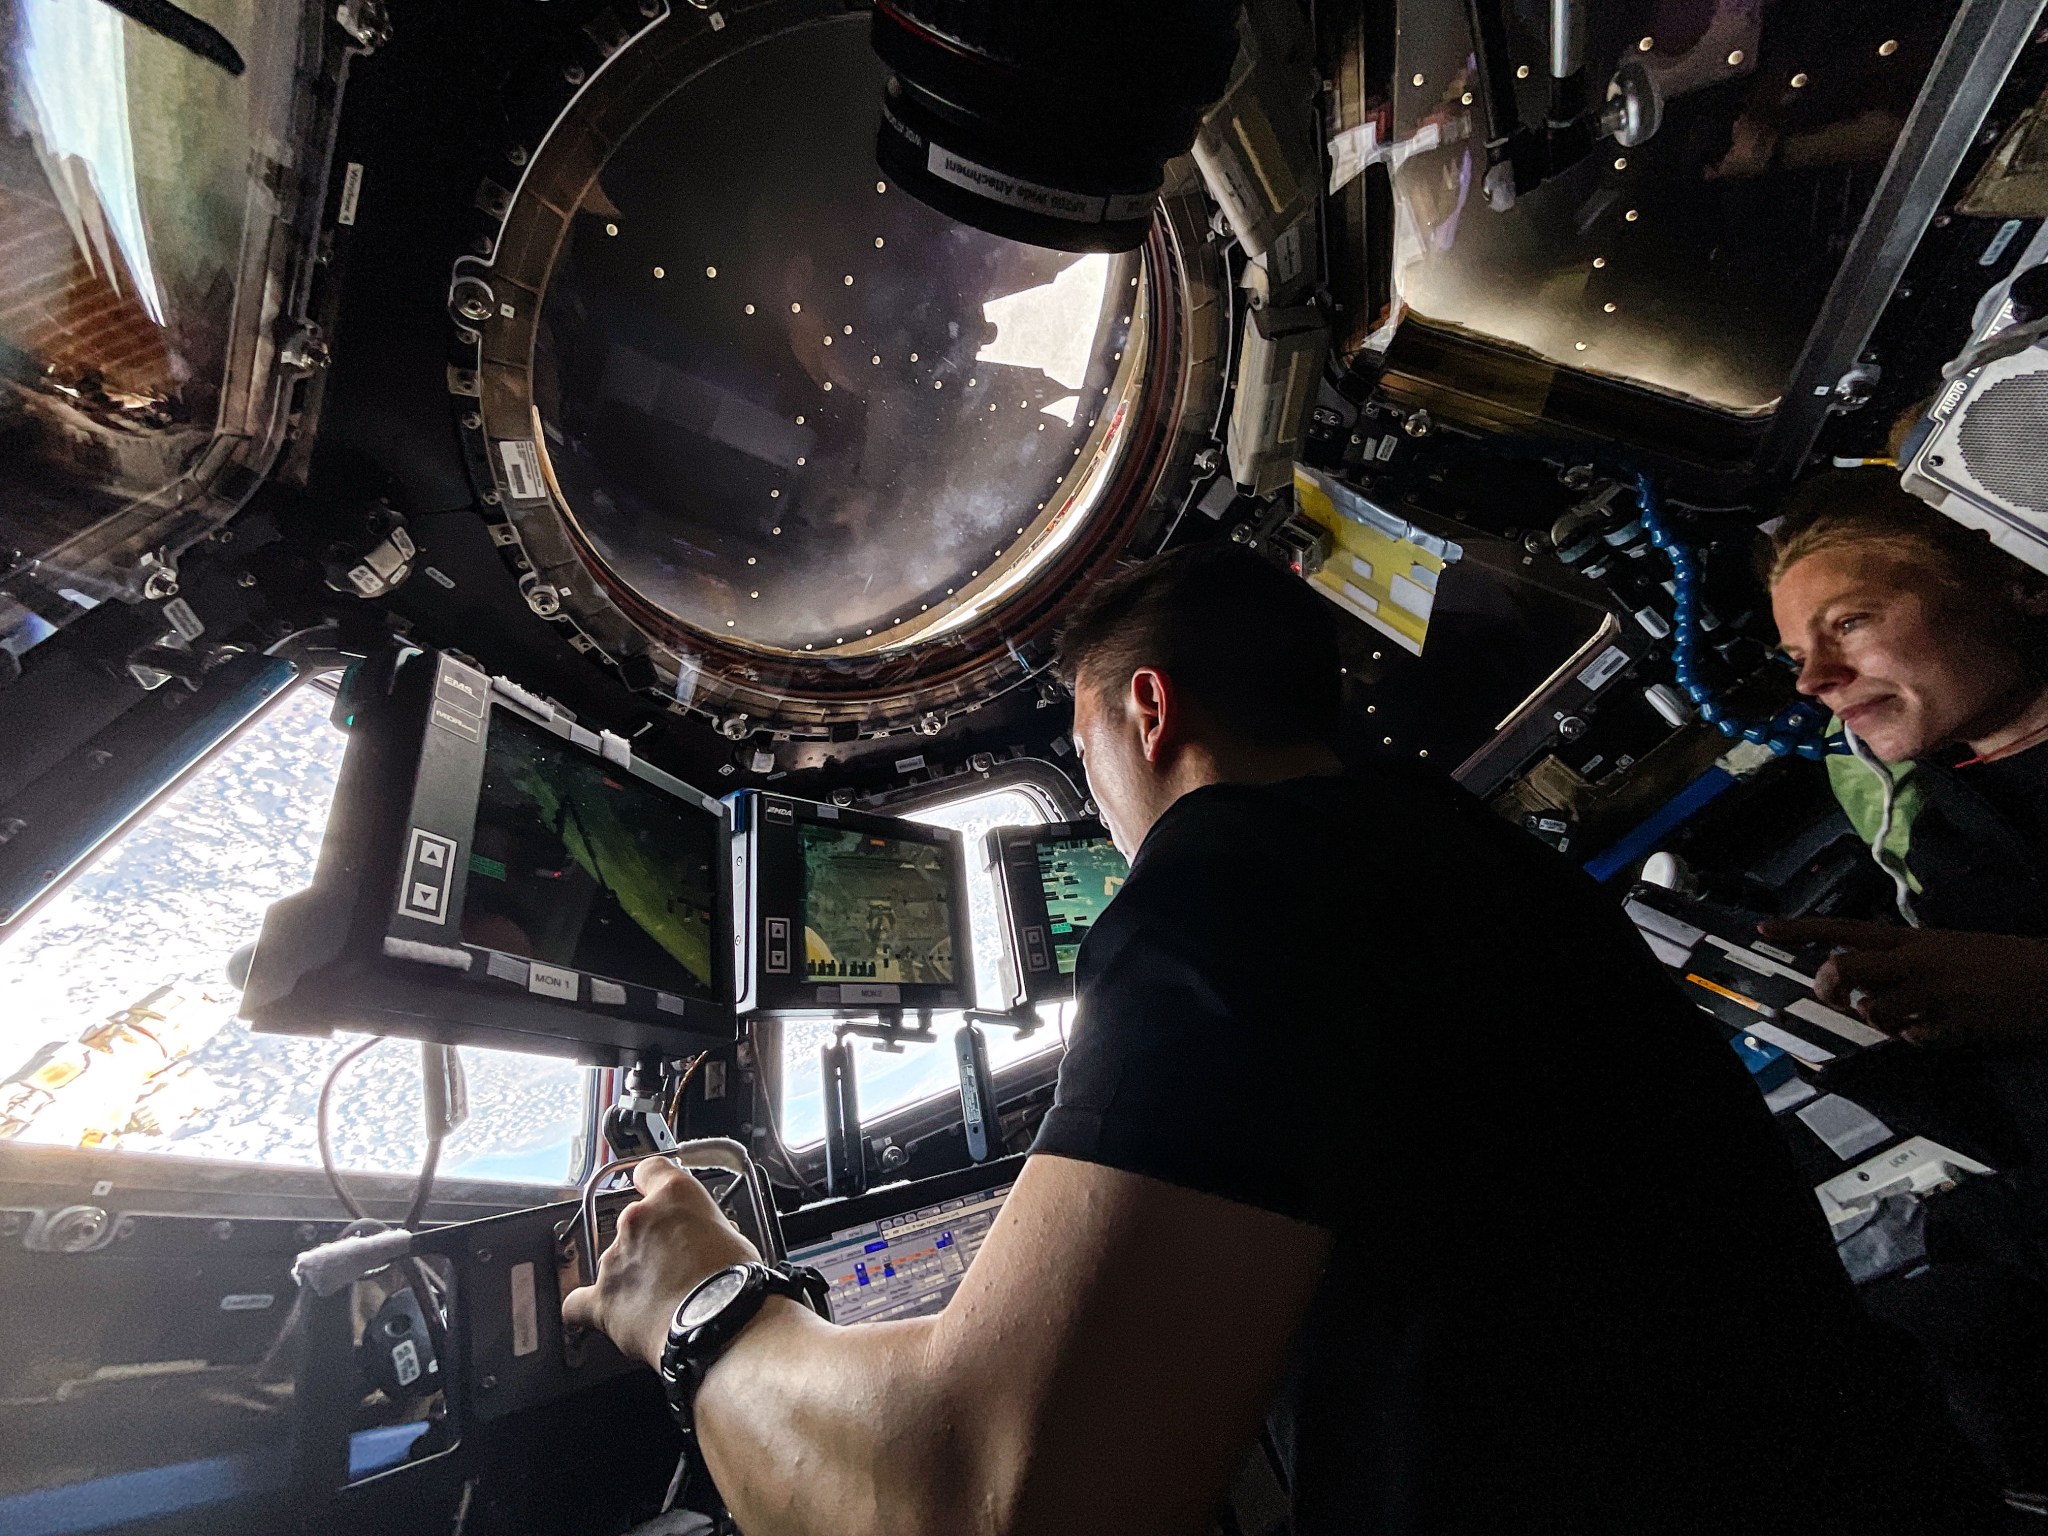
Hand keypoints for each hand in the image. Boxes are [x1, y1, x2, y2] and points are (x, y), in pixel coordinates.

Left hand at [561, 1158, 761, 1369]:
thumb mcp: (735, 1236)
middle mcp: (637, 1220)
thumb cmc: (735, 1282)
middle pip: (635, 1224)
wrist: (720, 1322)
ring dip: (633, 1276)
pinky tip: (603, 1315)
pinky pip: (578, 1303)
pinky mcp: (603, 1299)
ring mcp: (615, 1259)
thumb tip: (706, 1246)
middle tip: (678, 1268)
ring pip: (615, 1262)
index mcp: (673, 1195)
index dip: (653, 1185)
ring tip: (662, 1303)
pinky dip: (587, 1308)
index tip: (658, 1198)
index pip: (650, 1171)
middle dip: (652, 1244)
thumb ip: (707, 1231)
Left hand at [1757, 918, 2047, 1047]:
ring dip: (1877, 1020)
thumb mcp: (1945, 946)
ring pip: (1870, 1011)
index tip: (1765, 928)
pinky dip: (1915, 1039)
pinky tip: (1937, 1028)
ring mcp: (1930, 994)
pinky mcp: (1949, 1024)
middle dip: (1827, 988)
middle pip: (1842, 969)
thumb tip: (1866, 976)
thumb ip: (1902, 957)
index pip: (1844, 928)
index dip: (1800, 929)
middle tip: (1834, 998)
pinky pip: (1910, 1038)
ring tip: (1904, 1016)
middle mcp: (1915, 962)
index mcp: (1913, 939)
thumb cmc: (2001, 961)